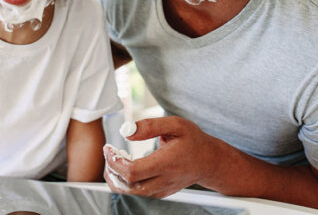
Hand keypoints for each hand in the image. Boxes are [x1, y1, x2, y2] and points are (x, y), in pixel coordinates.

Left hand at [103, 116, 220, 197]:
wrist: (209, 161)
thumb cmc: (193, 141)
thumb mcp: (176, 124)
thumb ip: (151, 126)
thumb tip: (127, 131)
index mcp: (166, 163)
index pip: (133, 172)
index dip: (115, 162)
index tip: (108, 148)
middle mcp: (163, 181)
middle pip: (127, 187)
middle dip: (111, 171)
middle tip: (109, 153)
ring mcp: (161, 190)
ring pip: (130, 192)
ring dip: (116, 178)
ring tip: (115, 158)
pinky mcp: (160, 193)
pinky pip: (137, 192)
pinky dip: (125, 181)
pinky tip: (126, 165)